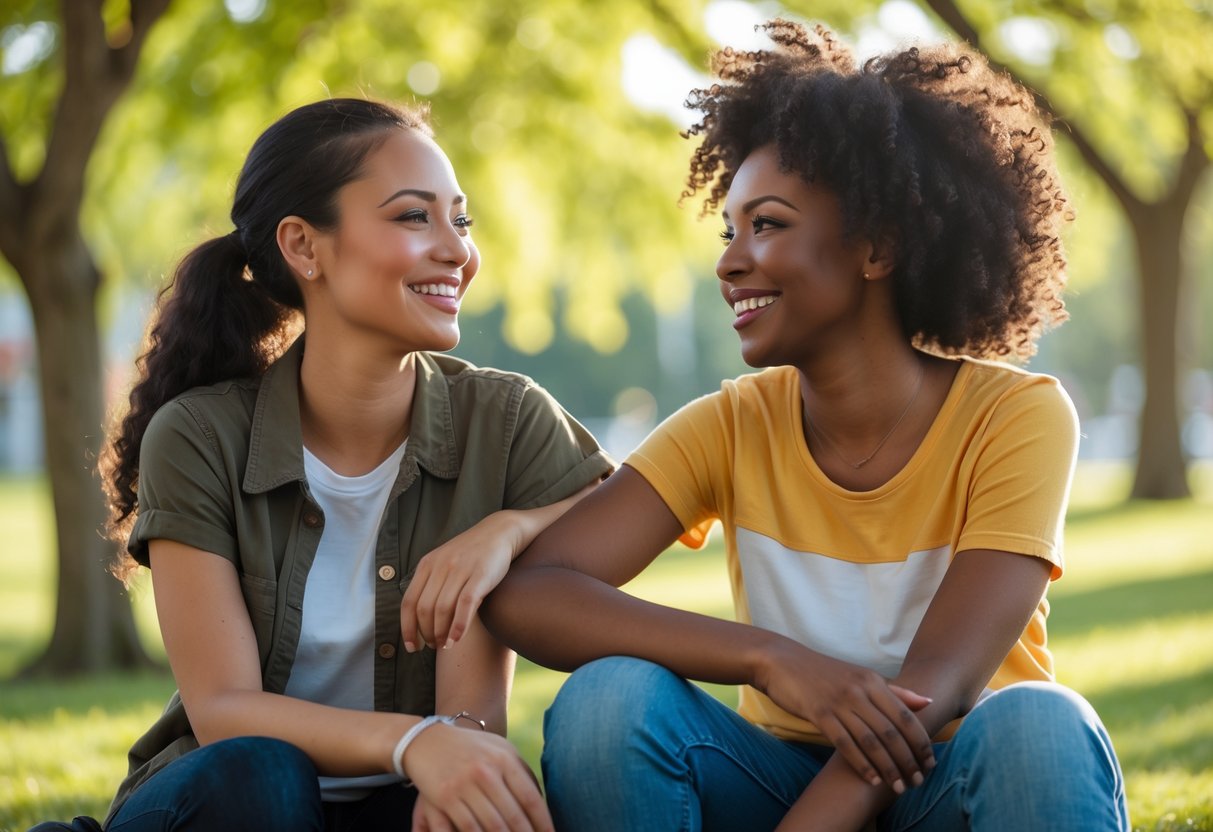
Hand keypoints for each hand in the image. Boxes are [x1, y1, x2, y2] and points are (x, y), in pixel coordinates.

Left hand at [402, 512, 522, 651]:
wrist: (500, 532)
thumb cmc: (471, 553)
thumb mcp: (444, 562)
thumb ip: (431, 584)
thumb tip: (420, 619)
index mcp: (427, 564)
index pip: (408, 602)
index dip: (407, 628)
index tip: (411, 646)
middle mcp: (440, 566)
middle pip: (424, 609)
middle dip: (426, 634)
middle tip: (433, 646)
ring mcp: (460, 569)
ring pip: (443, 609)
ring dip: (441, 633)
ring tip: (445, 645)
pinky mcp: (481, 574)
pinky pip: (465, 604)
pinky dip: (459, 626)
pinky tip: (457, 639)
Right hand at [404, 723, 552, 831]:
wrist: (428, 740)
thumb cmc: (472, 749)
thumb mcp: (500, 750)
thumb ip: (522, 772)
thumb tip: (542, 802)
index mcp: (504, 759)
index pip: (530, 797)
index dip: (543, 822)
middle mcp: (486, 771)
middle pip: (513, 816)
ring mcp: (464, 784)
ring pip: (493, 826)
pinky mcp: (445, 797)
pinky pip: (469, 827)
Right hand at [757, 643, 933, 793]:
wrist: (782, 661)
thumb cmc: (822, 672)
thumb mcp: (860, 676)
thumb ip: (894, 691)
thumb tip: (927, 702)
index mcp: (872, 681)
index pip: (905, 716)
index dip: (920, 742)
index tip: (930, 763)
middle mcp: (859, 690)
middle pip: (891, 731)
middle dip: (907, 760)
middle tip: (917, 781)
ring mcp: (839, 702)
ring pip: (871, 741)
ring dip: (887, 767)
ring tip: (898, 786)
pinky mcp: (819, 713)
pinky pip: (845, 744)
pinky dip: (861, 764)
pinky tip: (872, 779)